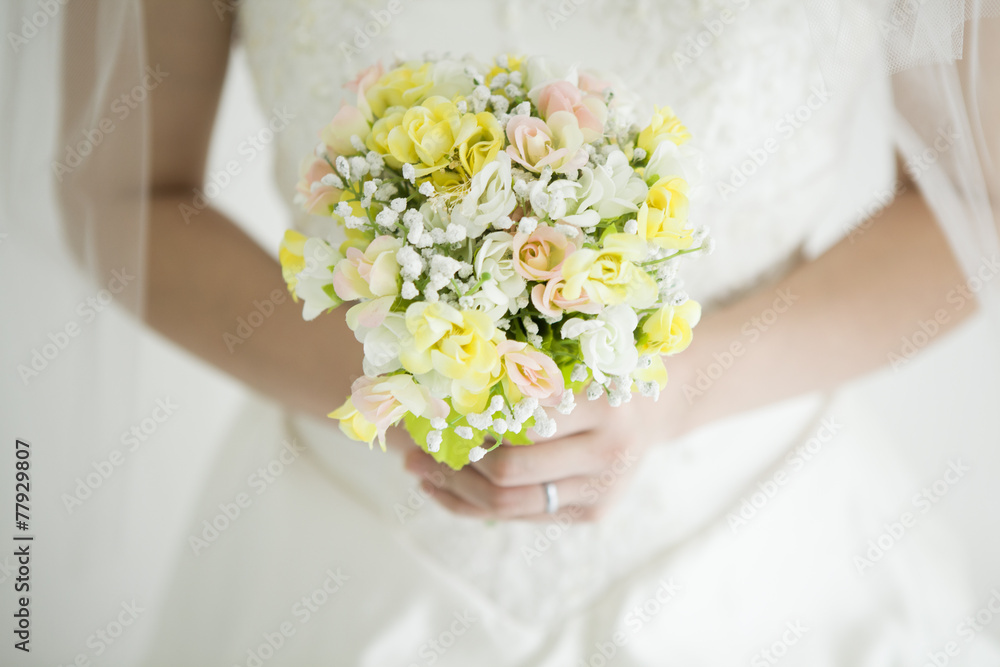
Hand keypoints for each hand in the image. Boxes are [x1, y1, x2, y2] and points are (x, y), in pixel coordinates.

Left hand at [402, 393, 669, 521]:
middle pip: (508, 470)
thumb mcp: (571, 358)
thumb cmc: (598, 371)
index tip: (428, 407)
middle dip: (453, 459)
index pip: (519, 421)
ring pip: (507, 504)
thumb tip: (441, 382)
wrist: (656, 409)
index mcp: (602, 403)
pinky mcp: (590, 513)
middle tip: (413, 443)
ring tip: (417, 467)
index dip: (468, 418)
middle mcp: (607, 452)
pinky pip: (518, 516)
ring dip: (454, 488)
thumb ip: (522, 370)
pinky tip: (441, 487)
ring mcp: (599, 489)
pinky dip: (472, 504)